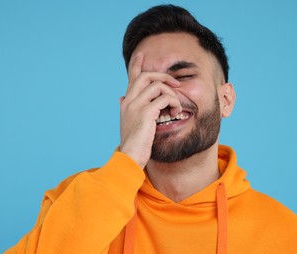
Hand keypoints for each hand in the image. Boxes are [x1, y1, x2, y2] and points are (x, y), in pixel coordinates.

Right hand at [119, 53, 181, 167]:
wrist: (129, 156)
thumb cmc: (132, 143)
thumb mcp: (127, 123)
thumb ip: (126, 109)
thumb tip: (120, 97)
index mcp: (126, 102)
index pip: (131, 78)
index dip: (136, 64)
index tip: (141, 54)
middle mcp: (129, 101)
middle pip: (146, 76)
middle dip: (164, 76)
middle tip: (176, 84)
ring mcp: (137, 105)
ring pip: (158, 85)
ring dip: (172, 95)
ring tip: (176, 109)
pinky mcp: (146, 112)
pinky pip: (165, 98)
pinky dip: (173, 103)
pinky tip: (175, 113)